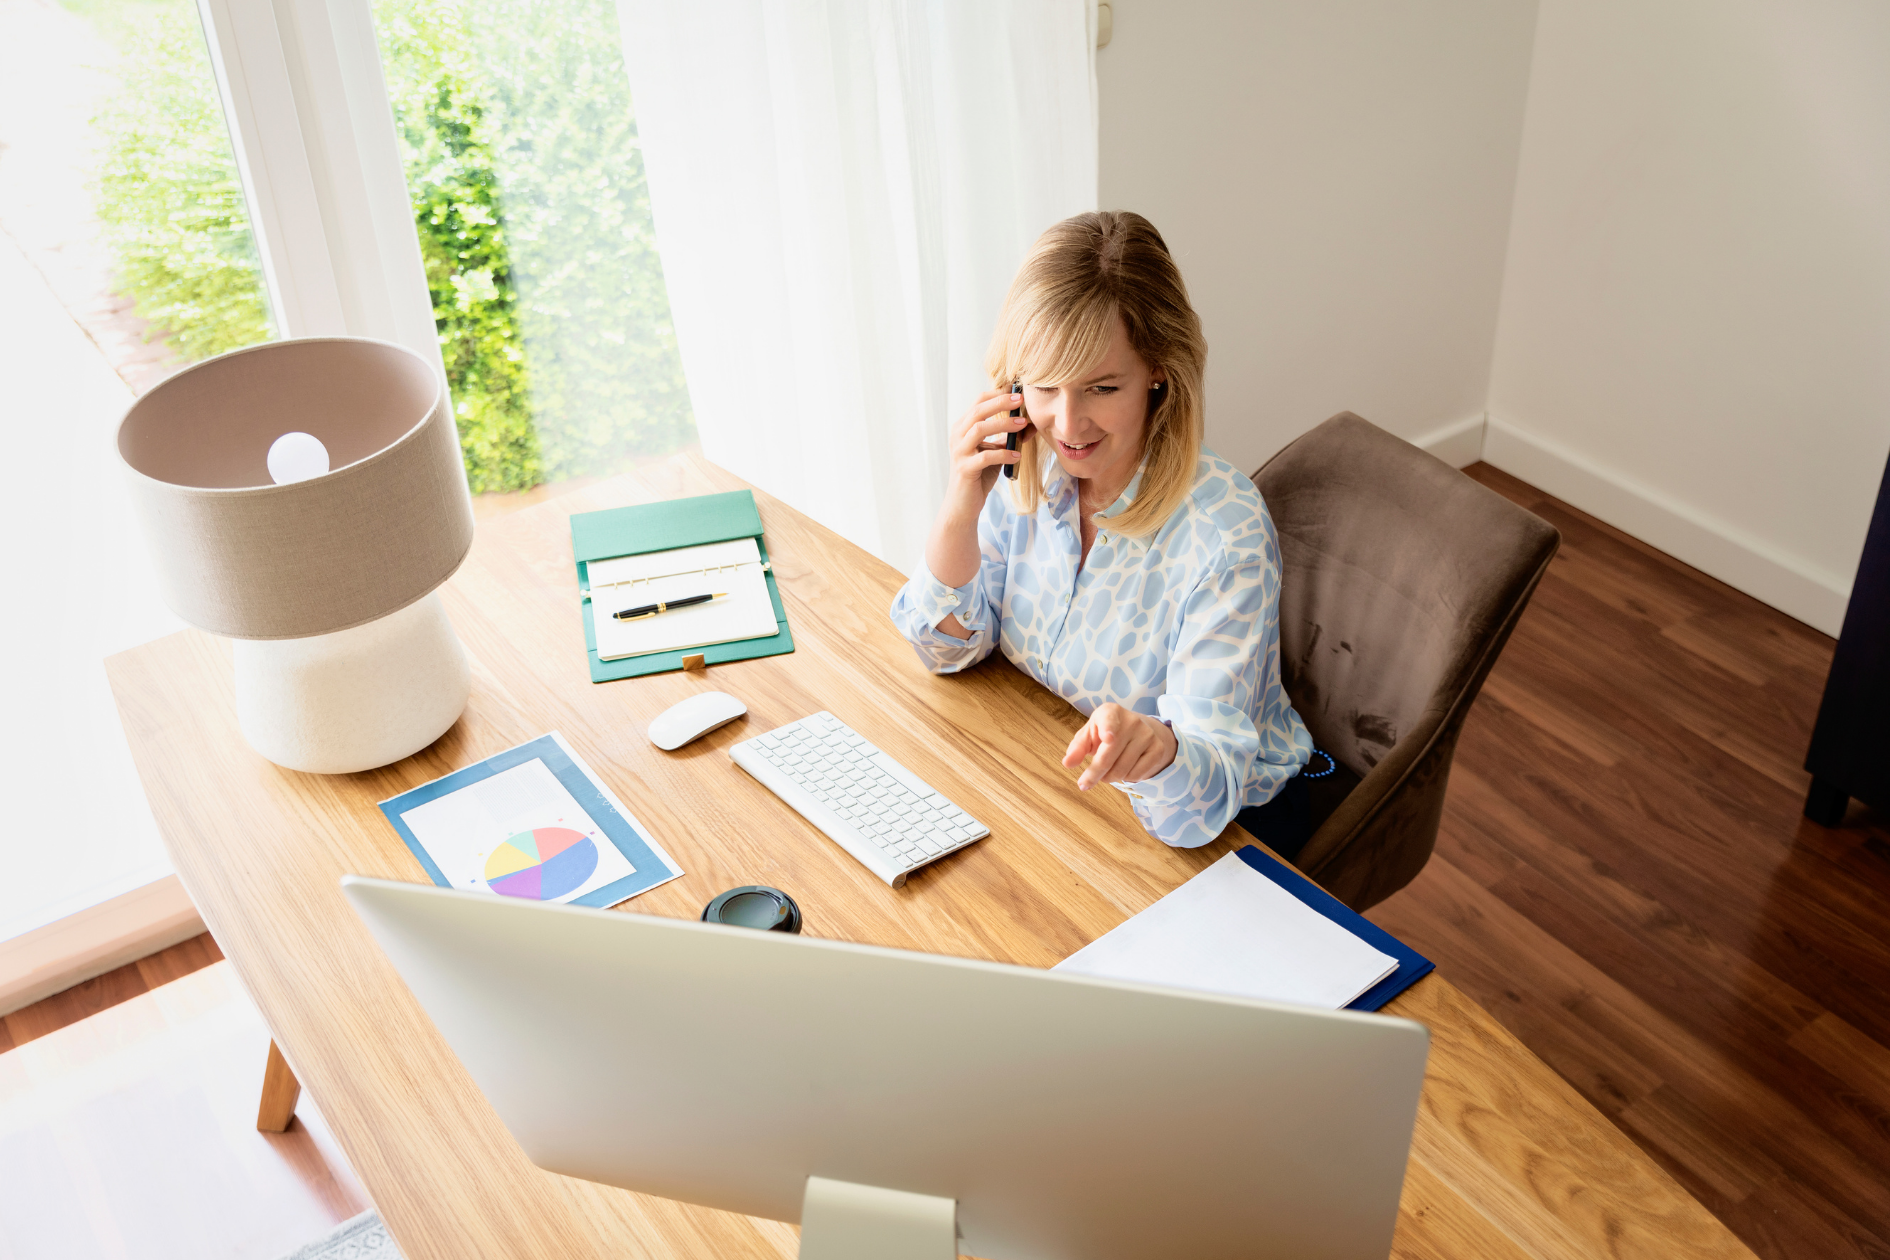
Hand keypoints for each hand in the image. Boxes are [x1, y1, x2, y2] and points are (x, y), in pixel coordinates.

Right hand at [947, 388, 1029, 499]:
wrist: (963, 504)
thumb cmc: (979, 475)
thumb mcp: (995, 452)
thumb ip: (1007, 437)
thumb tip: (1031, 424)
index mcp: (963, 428)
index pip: (979, 402)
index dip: (998, 393)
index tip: (1017, 390)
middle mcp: (957, 436)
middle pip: (978, 411)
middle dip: (1001, 403)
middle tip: (1022, 400)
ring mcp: (959, 452)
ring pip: (979, 430)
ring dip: (1003, 425)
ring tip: (1023, 425)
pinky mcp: (965, 469)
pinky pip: (985, 457)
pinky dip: (1004, 454)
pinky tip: (1017, 456)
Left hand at [1062, 704, 1177, 790]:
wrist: (1139, 731)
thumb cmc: (1106, 733)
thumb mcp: (1090, 735)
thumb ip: (1077, 747)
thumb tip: (1068, 763)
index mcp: (1111, 712)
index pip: (1109, 720)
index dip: (1108, 729)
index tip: (1108, 738)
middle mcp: (1132, 720)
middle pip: (1109, 757)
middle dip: (1094, 774)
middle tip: (1084, 784)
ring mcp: (1147, 734)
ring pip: (1122, 770)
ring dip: (1110, 778)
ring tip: (1107, 772)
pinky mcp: (1158, 749)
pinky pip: (1137, 774)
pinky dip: (1127, 778)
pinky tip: (1125, 769)